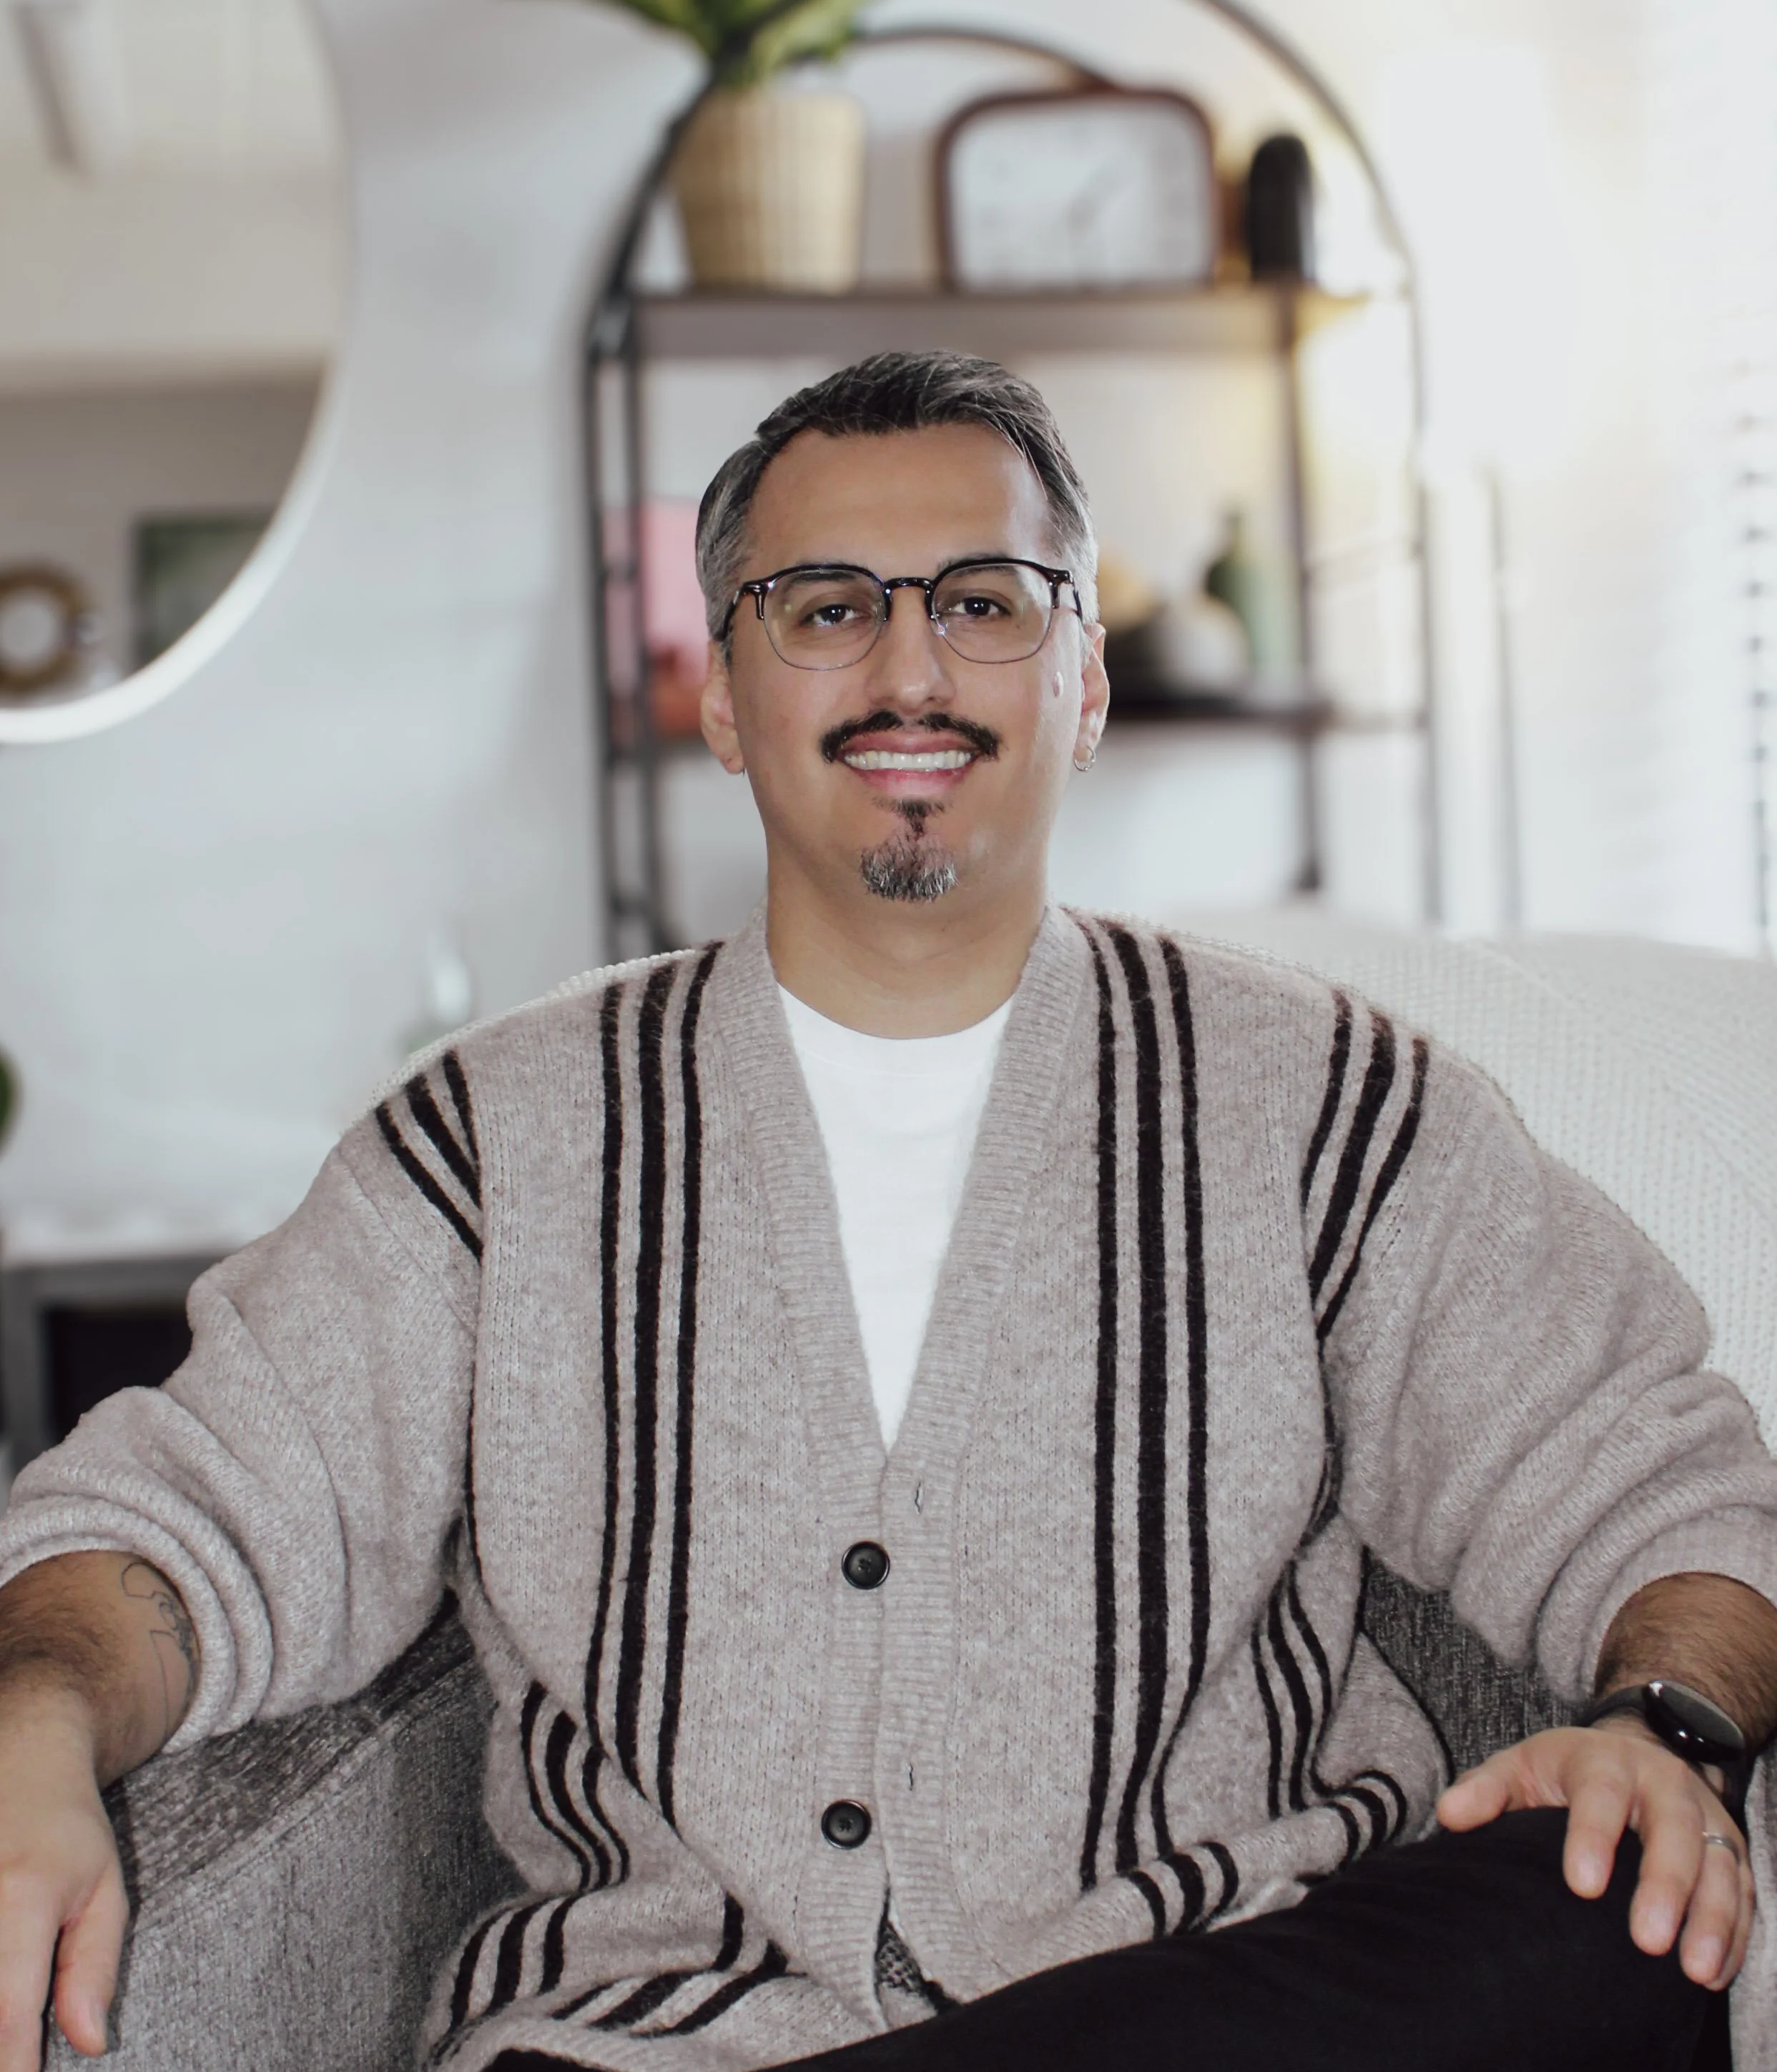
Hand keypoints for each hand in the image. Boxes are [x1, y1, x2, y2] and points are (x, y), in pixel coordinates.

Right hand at [0, 1688, 126, 2067]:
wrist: (19, 1759)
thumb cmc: (68, 1834)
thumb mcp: (102, 1890)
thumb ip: (94, 1969)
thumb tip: (90, 2044)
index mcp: (21, 1898)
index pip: (8, 2012)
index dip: (14, 2066)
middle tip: (18, 2048)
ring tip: (11, 2018)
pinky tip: (2, 1982)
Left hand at [1437, 1718, 1752, 1989]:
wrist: (1634, 1748)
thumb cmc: (1567, 1771)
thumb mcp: (1521, 1765)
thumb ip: (1485, 1790)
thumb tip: (1448, 1816)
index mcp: (1604, 1761)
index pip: (1601, 1795)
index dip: (1593, 1838)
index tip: (1582, 1885)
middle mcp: (1662, 1785)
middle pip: (1672, 1832)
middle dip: (1664, 1886)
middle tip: (1647, 1941)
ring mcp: (1703, 1817)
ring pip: (1718, 1866)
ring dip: (1710, 1919)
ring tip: (1693, 1970)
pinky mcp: (1730, 1850)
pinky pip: (1741, 1892)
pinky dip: (1734, 1932)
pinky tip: (1714, 1970)